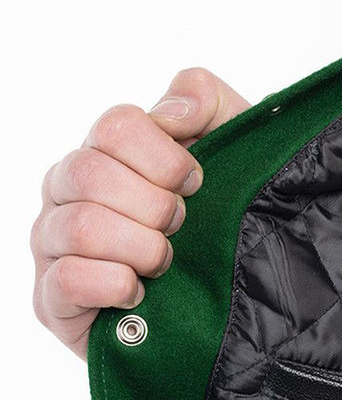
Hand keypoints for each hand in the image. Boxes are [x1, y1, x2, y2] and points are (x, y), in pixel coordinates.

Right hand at [31, 67, 251, 360]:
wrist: (227, 299)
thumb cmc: (221, 218)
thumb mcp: (231, 146)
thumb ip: (205, 99)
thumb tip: (171, 111)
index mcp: (105, 151)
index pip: (116, 126)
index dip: (167, 158)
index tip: (197, 182)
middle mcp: (68, 190)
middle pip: (91, 173)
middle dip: (156, 206)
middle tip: (181, 225)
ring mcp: (53, 244)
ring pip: (82, 227)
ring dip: (142, 248)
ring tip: (166, 262)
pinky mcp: (52, 300)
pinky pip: (67, 280)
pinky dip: (115, 285)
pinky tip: (141, 292)